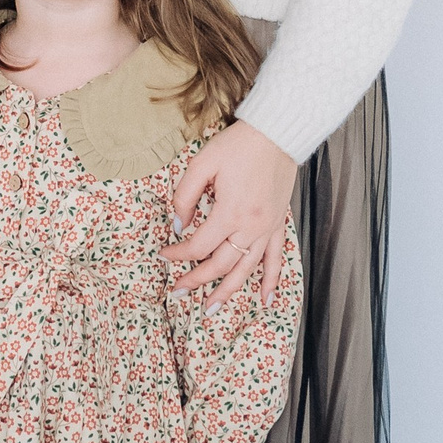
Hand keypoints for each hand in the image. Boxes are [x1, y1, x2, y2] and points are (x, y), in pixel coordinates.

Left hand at [171, 119, 295, 305]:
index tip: (164, 254)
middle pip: (219, 265)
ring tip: (210, 309)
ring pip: (245, 270)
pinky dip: (271, 282)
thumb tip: (179, 225)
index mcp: (230, 213)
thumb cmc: (239, 145)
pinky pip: (276, 259)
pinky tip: (265, 300)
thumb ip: (185, 197)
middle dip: (196, 280)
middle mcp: (251, 227)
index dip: (178, 253)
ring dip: (227, 291)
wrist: (276, 133)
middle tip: (178, 290)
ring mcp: (267, 228)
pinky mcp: (279, 224)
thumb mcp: (202, 164)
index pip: (198, 245)